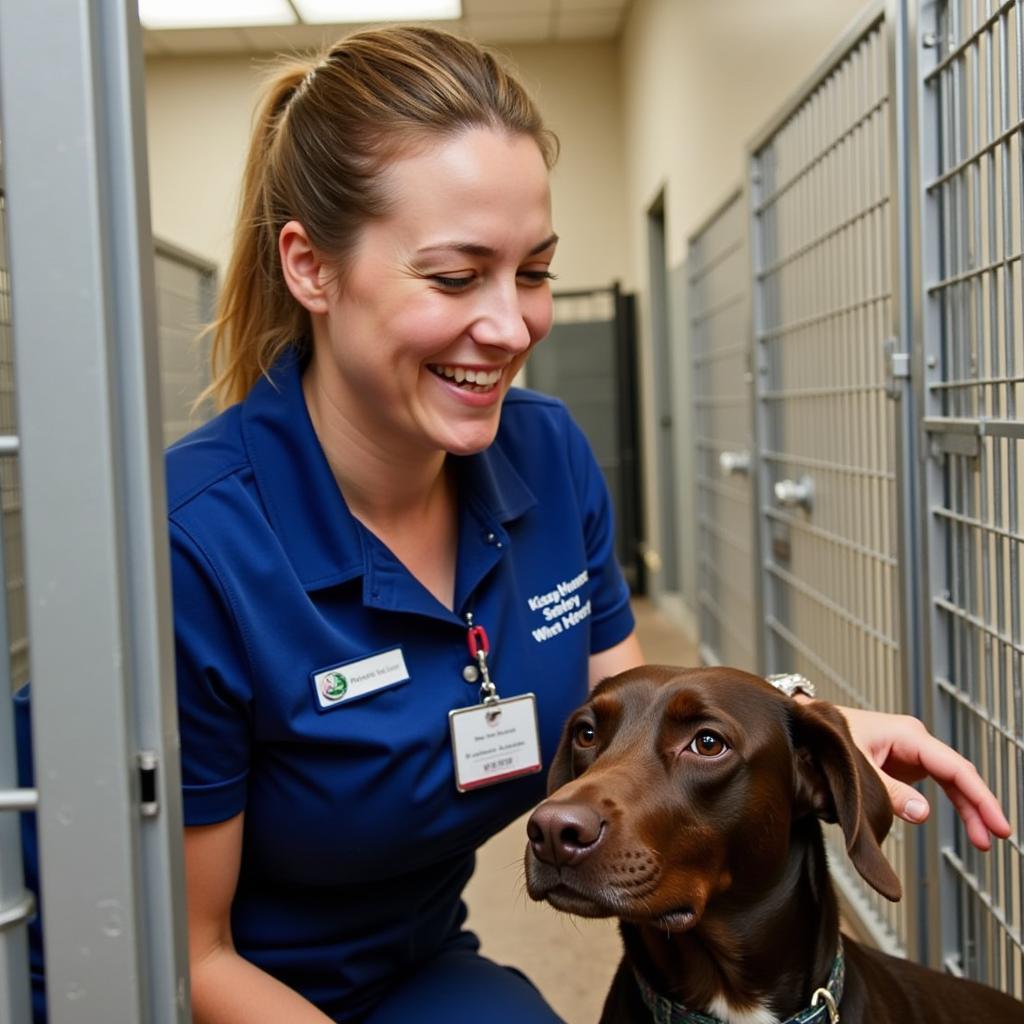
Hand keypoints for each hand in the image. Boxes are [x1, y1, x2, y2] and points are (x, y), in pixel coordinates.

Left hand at [837, 705, 1011, 850]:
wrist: (808, 726)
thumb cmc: (828, 737)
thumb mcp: (857, 766)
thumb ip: (888, 791)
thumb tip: (922, 813)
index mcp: (908, 735)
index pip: (955, 767)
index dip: (980, 797)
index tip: (997, 823)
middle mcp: (914, 741)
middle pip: (959, 775)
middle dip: (980, 806)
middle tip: (997, 836)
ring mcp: (911, 752)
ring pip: (952, 781)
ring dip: (969, 809)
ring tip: (983, 840)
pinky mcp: (904, 763)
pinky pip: (939, 784)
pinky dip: (953, 804)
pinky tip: (966, 824)